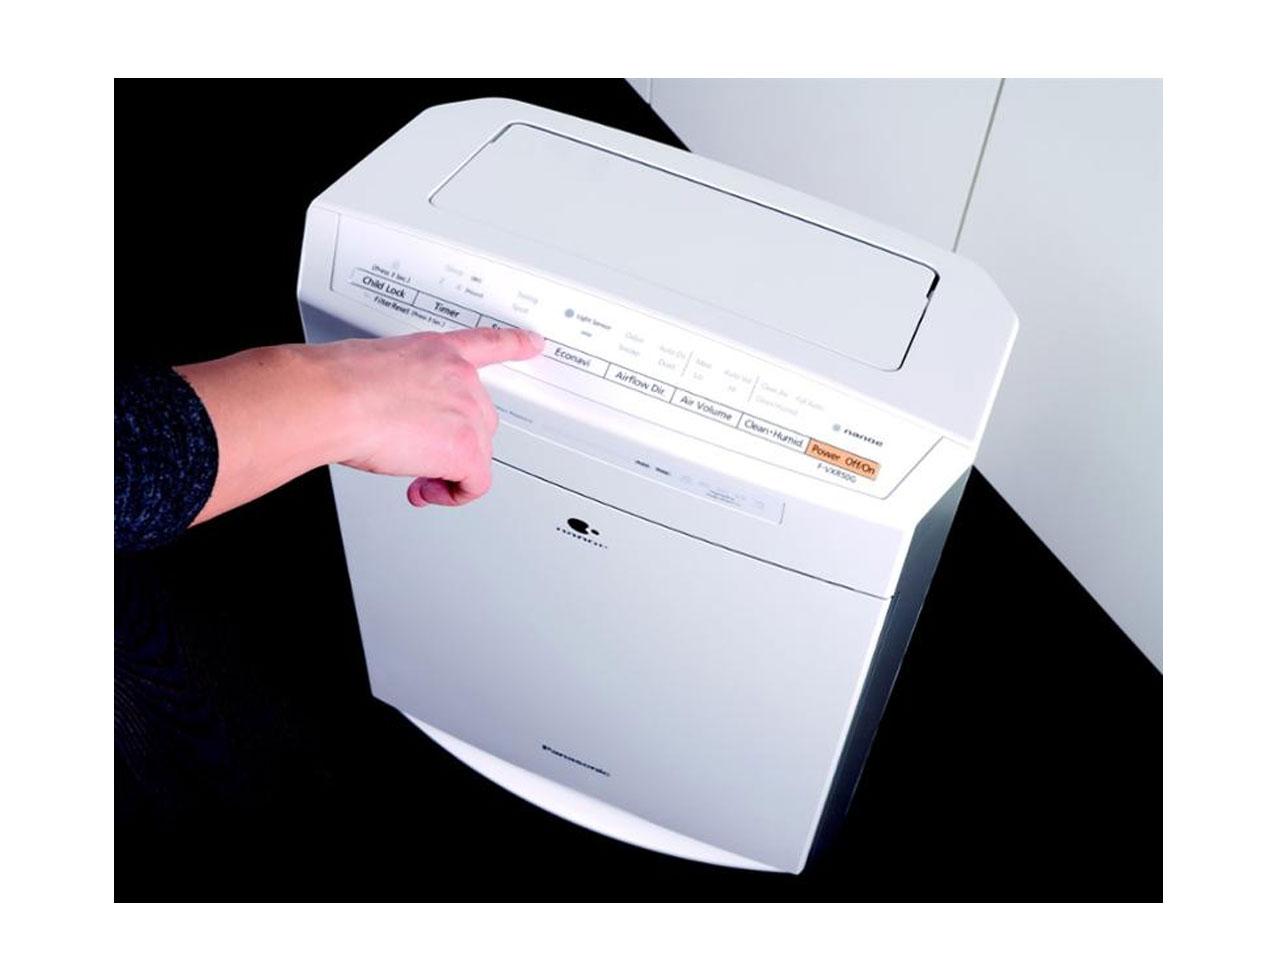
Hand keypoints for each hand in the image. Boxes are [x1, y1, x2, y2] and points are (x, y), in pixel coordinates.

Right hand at [326, 327, 543, 506]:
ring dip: (447, 468)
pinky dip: (454, 494)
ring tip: (411, 472)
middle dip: (450, 440)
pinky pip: (475, 483)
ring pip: (476, 451)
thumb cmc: (336, 383)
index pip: (486, 343)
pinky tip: (430, 492)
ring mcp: (467, 412)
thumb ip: (394, 385)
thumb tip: (382, 409)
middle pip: (478, 418)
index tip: (532, 343)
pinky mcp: (465, 449)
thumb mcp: (371, 366)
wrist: (333, 399)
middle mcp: (460, 378)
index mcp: (437, 351)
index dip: (514, 344)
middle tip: (415, 453)